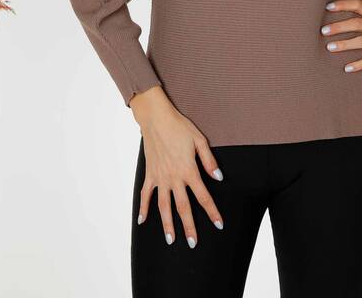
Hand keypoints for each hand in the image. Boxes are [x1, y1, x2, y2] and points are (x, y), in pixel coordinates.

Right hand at [129, 86, 224, 246]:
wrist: (156, 118)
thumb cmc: (179, 127)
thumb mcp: (199, 140)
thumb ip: (209, 161)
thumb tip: (219, 177)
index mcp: (189, 170)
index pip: (203, 196)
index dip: (212, 211)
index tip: (218, 225)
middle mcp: (174, 177)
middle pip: (183, 207)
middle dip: (189, 226)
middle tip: (193, 243)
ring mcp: (160, 177)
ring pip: (164, 206)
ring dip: (167, 224)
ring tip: (171, 240)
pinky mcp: (149, 174)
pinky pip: (146, 195)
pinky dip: (143, 208)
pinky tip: (142, 221)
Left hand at [321, 0, 361, 71]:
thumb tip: (334, 19)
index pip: (358, 5)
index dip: (343, 5)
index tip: (327, 7)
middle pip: (357, 24)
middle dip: (339, 27)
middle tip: (323, 31)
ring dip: (344, 44)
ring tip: (330, 47)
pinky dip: (359, 64)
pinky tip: (347, 68)